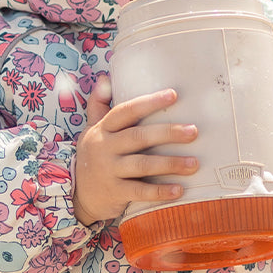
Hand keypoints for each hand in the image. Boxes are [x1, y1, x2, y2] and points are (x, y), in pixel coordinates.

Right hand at [72, 77, 198, 224]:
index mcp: (103, 129)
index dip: (149, 102)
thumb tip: (104, 78)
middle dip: (168, 133)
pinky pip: (140, 191)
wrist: (78, 195)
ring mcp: (109, 171)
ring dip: (170, 164)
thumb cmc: (94, 156)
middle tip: (194, 131)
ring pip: (143, 164)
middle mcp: (105, 148)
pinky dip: (160, 192)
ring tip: (194, 163)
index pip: (126, 111)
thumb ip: (98, 104)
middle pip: (139, 137)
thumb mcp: (91, 130)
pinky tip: (179, 190)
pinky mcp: (115, 193)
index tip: (173, 95)